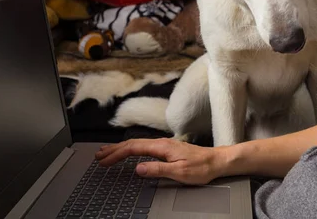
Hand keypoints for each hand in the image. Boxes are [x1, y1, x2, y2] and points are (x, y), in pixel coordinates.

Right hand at [95, 138, 226, 184]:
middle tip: (98, 156)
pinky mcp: (166, 148)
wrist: (217, 161)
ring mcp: (164, 145)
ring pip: (137, 144)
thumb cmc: (202, 167)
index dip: (116, 154)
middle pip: (132, 144)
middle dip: (113, 149)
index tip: (104, 161)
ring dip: (120, 148)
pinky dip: (131, 149)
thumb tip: (138, 168)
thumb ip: (157, 169)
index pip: (133, 148)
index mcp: (162, 147)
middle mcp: (161, 143)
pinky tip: (128, 152)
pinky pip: (143, 146)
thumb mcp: (179, 172)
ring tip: (107, 152)